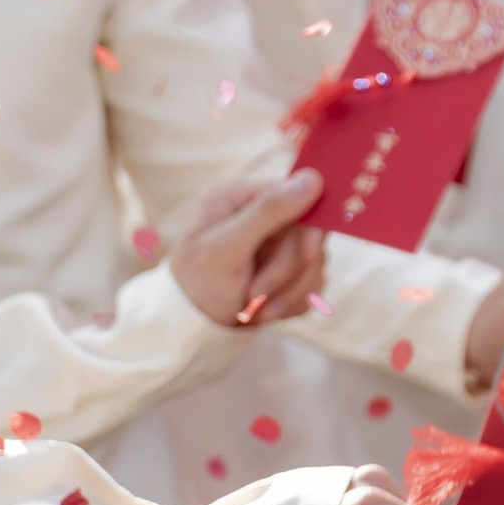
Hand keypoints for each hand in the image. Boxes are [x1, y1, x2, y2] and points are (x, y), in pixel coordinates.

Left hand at [173, 169, 328, 330]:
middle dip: (287, 271)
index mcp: (241, 196)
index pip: (299, 197)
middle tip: (257, 295)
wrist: (189, 326)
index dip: (309, 228)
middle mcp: (261, 213)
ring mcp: (275, 241)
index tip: (307, 254)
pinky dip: (293, 300)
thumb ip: (267, 211)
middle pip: (308, 234)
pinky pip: (312, 280)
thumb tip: (313, 178)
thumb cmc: (198, 283)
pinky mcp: (286, 266)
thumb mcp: (226, 247)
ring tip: (255, 309)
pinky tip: (266, 310)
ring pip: (314, 261)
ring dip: (290, 291)